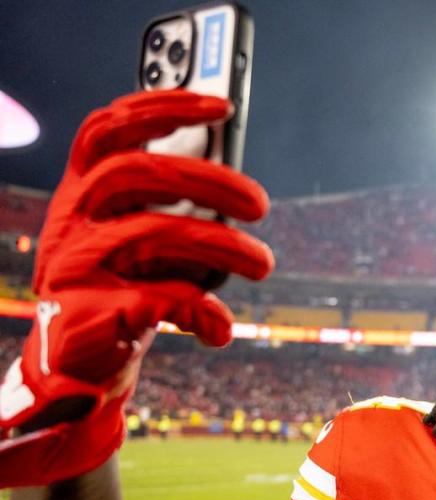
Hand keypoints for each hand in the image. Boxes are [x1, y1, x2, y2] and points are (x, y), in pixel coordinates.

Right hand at [0, 90, 273, 486]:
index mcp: (83, 190)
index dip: (163, 106)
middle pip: (140, 172)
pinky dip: (205, 311)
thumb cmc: (124, 287)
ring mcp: (75, 264)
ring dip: (225, 247)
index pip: (110, 129)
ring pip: (156, 232)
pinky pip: (162, 299)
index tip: (222, 103)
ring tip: (263, 264)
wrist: (80, 362)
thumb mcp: (146, 241)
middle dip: (211, 181)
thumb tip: (239, 189)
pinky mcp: (90, 311)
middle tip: (261, 204)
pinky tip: (221, 327)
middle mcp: (73, 218)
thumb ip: (174, 211)